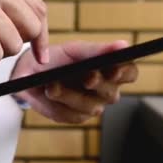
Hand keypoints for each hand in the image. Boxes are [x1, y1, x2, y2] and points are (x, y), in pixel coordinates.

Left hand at [11, 41, 137, 123]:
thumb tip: (123, 45)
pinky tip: (48, 94)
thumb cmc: (60, 58)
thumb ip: (98, 50)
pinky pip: (71, 114)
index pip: (130, 72)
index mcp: (113, 70)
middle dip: (97, 84)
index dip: (124, 72)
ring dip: (69, 95)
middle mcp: (107, 90)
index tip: (114, 70)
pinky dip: (57, 104)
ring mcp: (93, 106)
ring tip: (52, 86)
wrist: (32, 72)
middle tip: (87, 78)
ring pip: (88, 106)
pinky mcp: (77, 117)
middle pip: (110, 92)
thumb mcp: (76, 50)